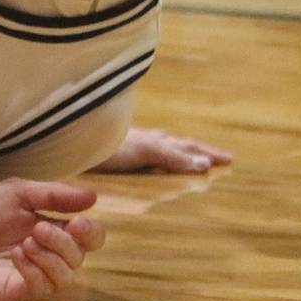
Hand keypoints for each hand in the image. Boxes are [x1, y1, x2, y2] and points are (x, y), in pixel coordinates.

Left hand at [0, 180, 105, 300]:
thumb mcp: (17, 193)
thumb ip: (53, 195)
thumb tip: (93, 197)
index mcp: (51, 228)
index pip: (88, 237)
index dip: (92, 232)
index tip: (79, 221)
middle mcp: (46, 254)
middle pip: (81, 257)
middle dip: (66, 242)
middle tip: (39, 229)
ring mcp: (32, 275)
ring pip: (65, 276)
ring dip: (52, 256)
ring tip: (26, 241)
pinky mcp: (16, 292)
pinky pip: (41, 288)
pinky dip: (35, 269)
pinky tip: (18, 255)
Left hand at [88, 126, 231, 173]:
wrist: (70, 134)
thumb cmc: (105, 143)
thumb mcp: (144, 150)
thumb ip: (172, 157)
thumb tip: (205, 166)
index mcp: (155, 141)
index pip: (187, 149)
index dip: (206, 155)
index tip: (229, 160)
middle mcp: (146, 139)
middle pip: (179, 145)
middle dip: (201, 152)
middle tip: (224, 158)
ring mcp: (131, 142)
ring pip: (162, 145)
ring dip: (181, 151)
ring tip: (193, 156)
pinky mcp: (116, 148)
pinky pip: (144, 151)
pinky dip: (157, 154)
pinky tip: (150, 159)